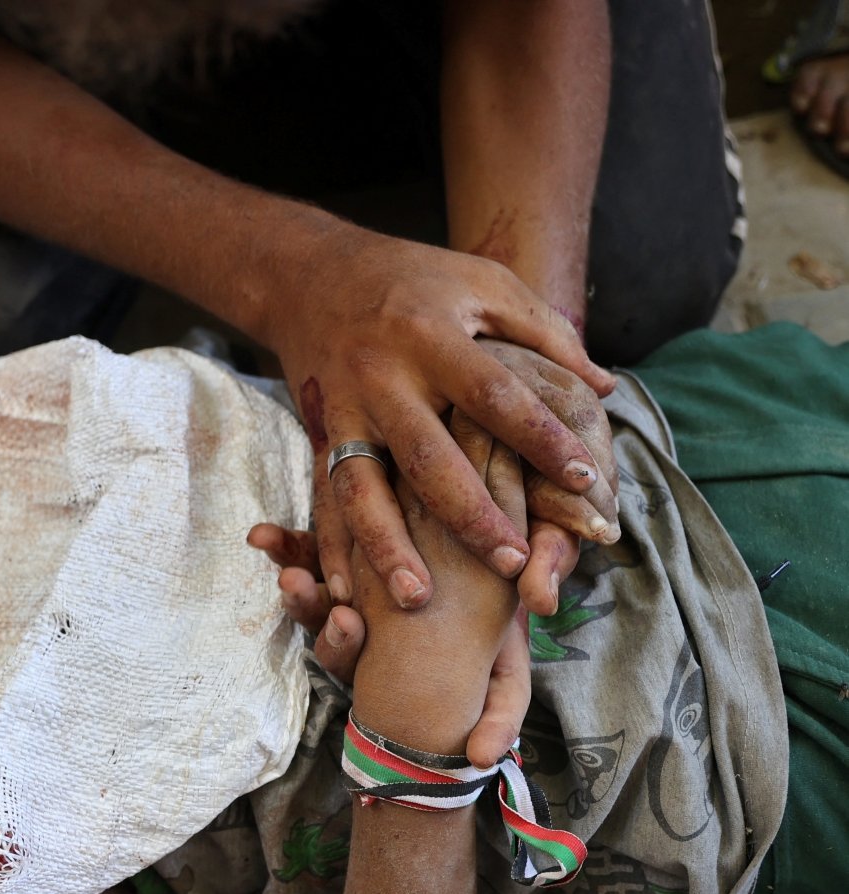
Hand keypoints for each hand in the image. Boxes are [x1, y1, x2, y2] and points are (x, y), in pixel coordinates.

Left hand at [249, 515, 530, 767]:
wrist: (509, 560)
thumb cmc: (503, 624)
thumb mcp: (509, 669)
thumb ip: (499, 715)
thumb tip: (480, 759)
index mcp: (383, 654)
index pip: (348, 659)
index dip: (339, 645)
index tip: (347, 622)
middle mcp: (359, 619)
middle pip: (318, 617)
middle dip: (303, 601)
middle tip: (296, 584)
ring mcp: (346, 579)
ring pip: (306, 579)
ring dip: (285, 567)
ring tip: (267, 548)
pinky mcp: (343, 542)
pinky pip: (304, 546)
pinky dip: (281, 542)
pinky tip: (259, 536)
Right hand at [263, 222, 614, 609]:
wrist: (311, 276)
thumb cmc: (414, 282)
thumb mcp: (482, 283)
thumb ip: (544, 333)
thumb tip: (602, 389)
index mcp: (431, 337)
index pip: (494, 395)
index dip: (540, 438)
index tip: (584, 480)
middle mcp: (383, 380)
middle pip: (428, 458)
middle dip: (470, 515)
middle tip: (514, 562)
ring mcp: (344, 413)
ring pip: (363, 490)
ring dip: (388, 547)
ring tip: (418, 597)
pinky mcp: (318, 437)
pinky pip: (322, 501)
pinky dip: (329, 548)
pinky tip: (343, 592)